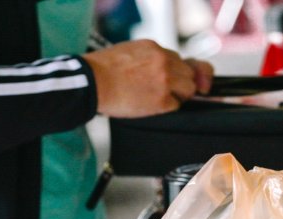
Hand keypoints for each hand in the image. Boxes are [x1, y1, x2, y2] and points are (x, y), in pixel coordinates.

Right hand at [83, 40, 213, 117]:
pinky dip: (167, 107)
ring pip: (189, 88)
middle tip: (168, 92)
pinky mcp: (162, 99)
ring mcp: (165, 80)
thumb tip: (154, 70)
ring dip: (179, 95)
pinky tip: (152, 106)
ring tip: (161, 99)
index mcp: (153, 48)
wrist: (93, 83)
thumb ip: (146, 58)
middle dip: (181, 83)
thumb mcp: (127, 52)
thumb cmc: (102, 70)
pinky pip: (176, 105)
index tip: (169, 79)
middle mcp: (163, 60)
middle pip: (188, 72)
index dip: (174, 71)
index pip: (176, 59)